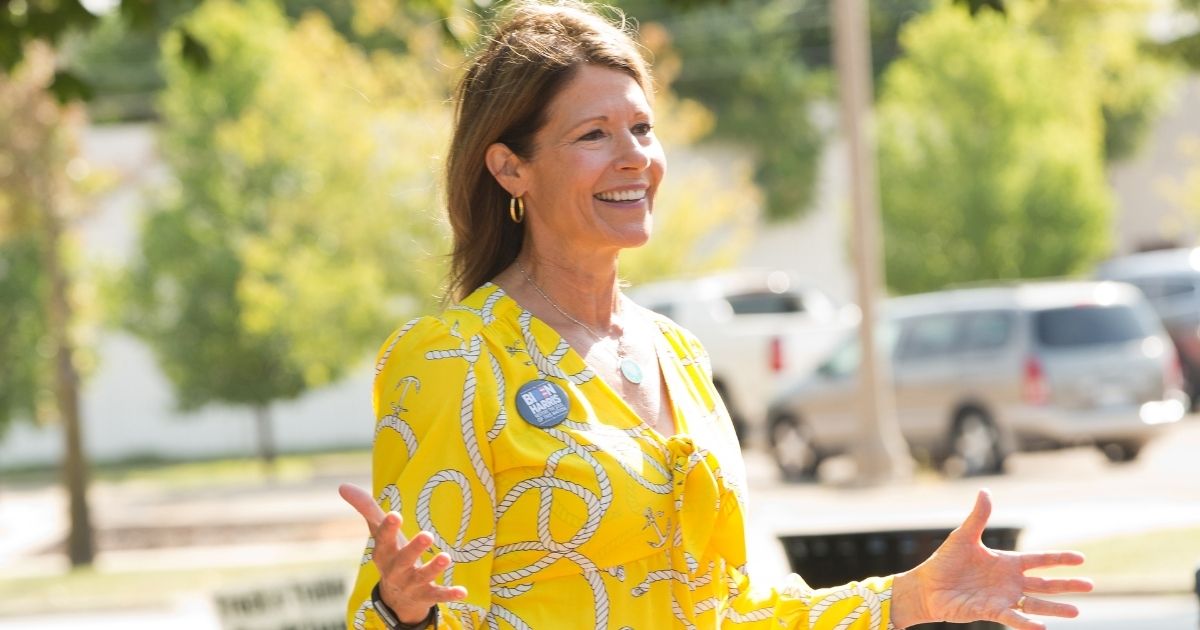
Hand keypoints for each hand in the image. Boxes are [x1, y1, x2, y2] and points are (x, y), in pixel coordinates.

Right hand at [339, 483, 467, 622]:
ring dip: (433, 568)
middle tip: (427, 536)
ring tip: (446, 557)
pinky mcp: (427, 595)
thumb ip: (366, 509)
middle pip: (403, 560)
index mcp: (383, 553)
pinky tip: (463, 591)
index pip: (384, 539)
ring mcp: (411, 584)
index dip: (388, 528)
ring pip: (422, 577)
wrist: (396, 599)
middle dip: (414, 549)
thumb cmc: (390, 555)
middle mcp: (395, 570)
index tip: (395, 515)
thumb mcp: (379, 533)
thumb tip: (342, 486)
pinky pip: (438, 595)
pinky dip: (449, 594)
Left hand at [890, 489, 1093, 629]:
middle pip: (1045, 583)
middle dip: (1067, 585)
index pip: (1040, 560)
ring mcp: (1002, 598)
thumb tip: (985, 491)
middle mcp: (1009, 581)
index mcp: (1007, 562)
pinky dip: (1028, 623)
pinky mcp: (991, 611)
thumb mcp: (963, 536)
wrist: (927, 586)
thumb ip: (978, 517)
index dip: (1059, 559)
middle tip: (1090, 585)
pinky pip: (1014, 618)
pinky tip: (1044, 627)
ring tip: (1077, 611)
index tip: (1081, 558)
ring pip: (1035, 603)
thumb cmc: (945, 561)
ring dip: (1055, 608)